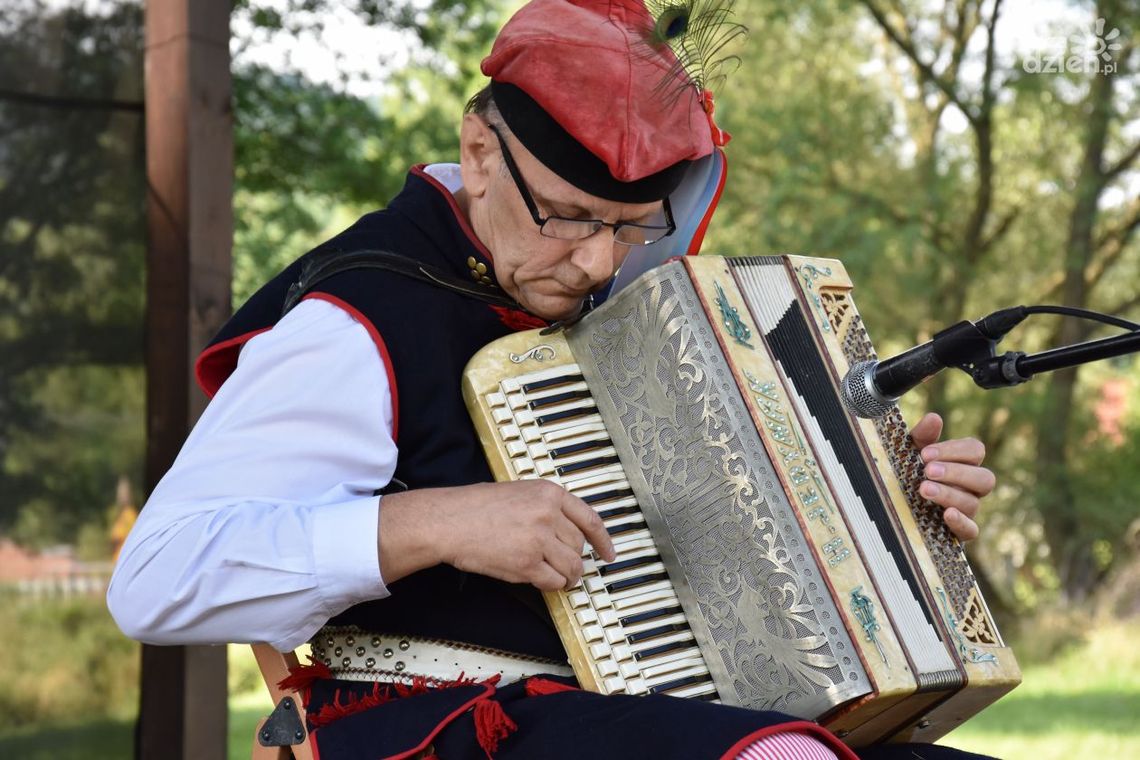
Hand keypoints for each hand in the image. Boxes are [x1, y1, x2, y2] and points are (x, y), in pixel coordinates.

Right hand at [379, 480, 615, 590]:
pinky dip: (551, 586)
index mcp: (550, 493)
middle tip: (563, 566)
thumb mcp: (520, 492)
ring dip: (567, 577)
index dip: (603, 541)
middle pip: (579, 547)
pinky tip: (541, 580)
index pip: (591, 519)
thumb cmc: (476, 507)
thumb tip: (570, 532)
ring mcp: (539, 539)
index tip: (609, 554)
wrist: (449, 521)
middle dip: (573, 560)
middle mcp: (549, 514)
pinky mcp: (527, 563)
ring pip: (571, 567)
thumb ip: (547, 507)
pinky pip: (553, 582)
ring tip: (555, 577)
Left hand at [910, 412, 994, 541]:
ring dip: (949, 494)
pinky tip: (946, 514)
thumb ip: (921, 436)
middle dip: (956, 473)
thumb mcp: (909, 453)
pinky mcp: (958, 533)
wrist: (891, 508)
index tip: (925, 453)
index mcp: (962, 463)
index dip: (954, 450)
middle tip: (927, 470)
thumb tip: (934, 418)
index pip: (975, 451)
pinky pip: (971, 531)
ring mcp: (966, 511)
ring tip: (923, 489)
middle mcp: (970, 487)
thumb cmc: (906, 474)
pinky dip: (961, 522)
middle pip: (984, 478)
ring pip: (973, 503)